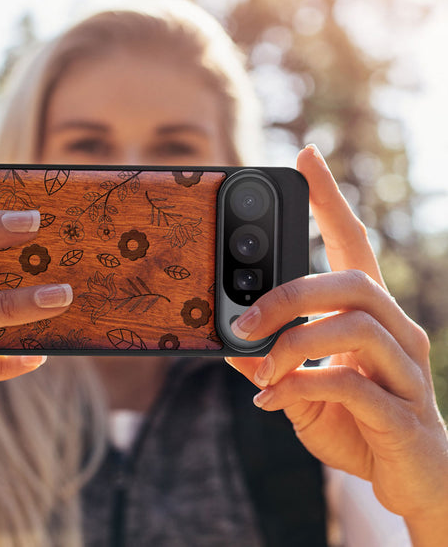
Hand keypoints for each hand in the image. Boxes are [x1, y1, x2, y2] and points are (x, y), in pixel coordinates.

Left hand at [226, 145, 447, 537]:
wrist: (412, 481)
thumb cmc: (357, 423)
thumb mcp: (301, 387)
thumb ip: (270, 362)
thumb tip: (227, 343)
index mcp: (370, 315)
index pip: (353, 242)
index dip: (330, 199)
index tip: (306, 156)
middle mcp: (398, 331)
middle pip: (352, 281)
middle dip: (289, 294)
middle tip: (243, 319)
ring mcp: (407, 371)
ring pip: (354, 326)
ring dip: (292, 344)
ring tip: (259, 369)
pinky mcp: (405, 414)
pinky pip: (352, 385)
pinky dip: (301, 387)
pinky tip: (271, 401)